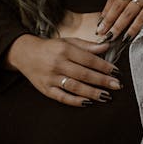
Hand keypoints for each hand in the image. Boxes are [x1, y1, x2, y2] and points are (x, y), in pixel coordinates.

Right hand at [6, 34, 122, 105]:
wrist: (25, 53)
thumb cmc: (51, 47)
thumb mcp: (68, 41)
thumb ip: (87, 45)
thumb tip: (107, 46)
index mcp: (65, 50)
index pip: (88, 59)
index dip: (103, 66)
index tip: (116, 71)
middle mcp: (58, 64)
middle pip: (84, 74)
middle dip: (102, 81)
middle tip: (117, 85)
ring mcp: (51, 78)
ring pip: (74, 87)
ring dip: (92, 92)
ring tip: (106, 96)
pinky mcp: (45, 89)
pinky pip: (62, 97)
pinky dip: (75, 101)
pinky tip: (88, 102)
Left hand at [96, 0, 142, 42]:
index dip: (106, 9)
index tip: (100, 21)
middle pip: (118, 5)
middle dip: (108, 20)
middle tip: (100, 33)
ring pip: (127, 12)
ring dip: (117, 26)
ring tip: (110, 37)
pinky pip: (142, 17)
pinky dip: (134, 28)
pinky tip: (128, 36)